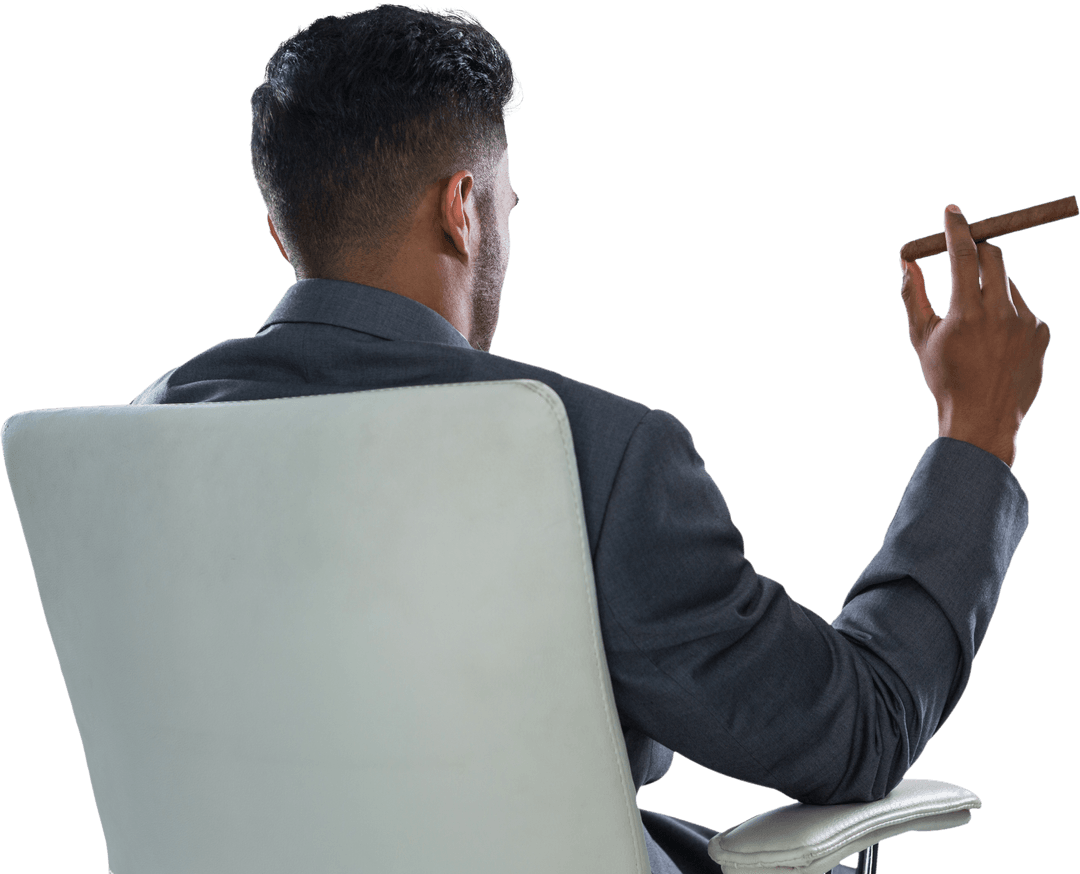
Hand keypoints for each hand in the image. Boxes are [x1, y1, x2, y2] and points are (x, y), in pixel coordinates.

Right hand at [899, 204, 1050, 466]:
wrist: (982, 419)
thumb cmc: (944, 378)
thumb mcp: (920, 337)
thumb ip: (913, 295)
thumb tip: (908, 261)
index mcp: (966, 313)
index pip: (964, 253)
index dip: (957, 228)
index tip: (952, 211)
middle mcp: (1000, 313)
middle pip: (994, 256)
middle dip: (977, 250)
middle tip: (964, 257)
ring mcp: (1026, 322)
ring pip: (1007, 284)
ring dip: (990, 290)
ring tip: (976, 327)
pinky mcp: (1042, 333)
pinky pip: (1023, 309)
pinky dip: (1007, 315)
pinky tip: (996, 345)